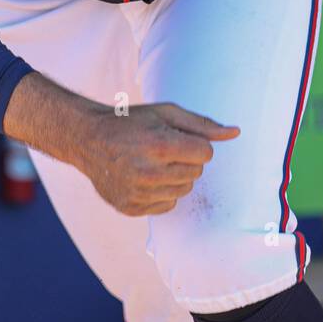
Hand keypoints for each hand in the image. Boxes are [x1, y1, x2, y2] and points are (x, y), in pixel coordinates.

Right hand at [78, 103, 239, 216]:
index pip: (205, 154)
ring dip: (175, 177)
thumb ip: (202, 125)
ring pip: (184, 190)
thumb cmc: (130, 122)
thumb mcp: (165, 113)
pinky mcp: (131, 208)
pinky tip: (144, 177)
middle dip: (186, 160)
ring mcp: (138, 194)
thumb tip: (235, 133)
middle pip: (196, 173)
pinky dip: (162, 192)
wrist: (87, 140)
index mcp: (159, 145)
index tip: (177, 138)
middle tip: (162, 149)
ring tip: (153, 162)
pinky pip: (167, 205)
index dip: (195, 144)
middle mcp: (149, 173)